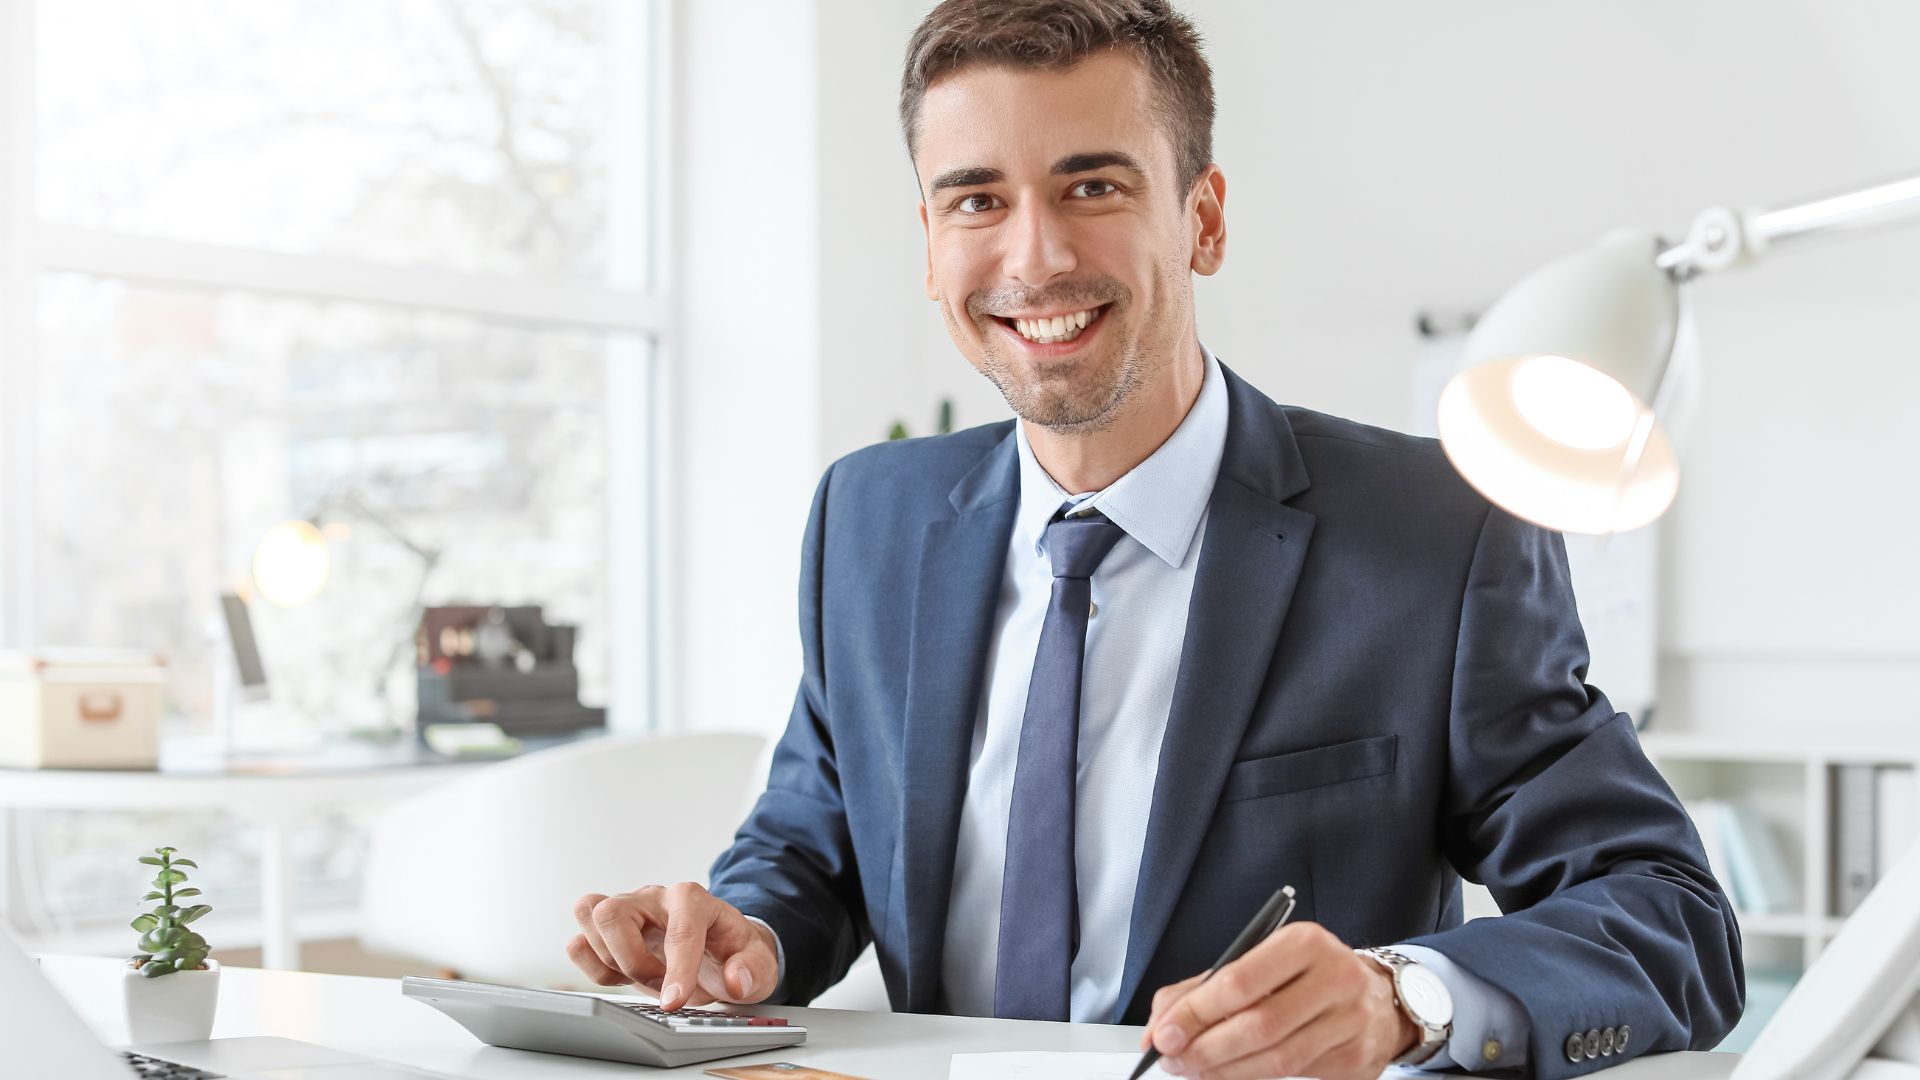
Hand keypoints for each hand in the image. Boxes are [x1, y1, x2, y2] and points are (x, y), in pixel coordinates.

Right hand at [567, 882, 778, 1010]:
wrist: (720, 951)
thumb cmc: (733, 952)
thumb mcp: (759, 963)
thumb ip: (754, 970)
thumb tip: (736, 980)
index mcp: (694, 899)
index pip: (679, 928)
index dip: (676, 968)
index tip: (674, 1001)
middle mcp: (655, 897)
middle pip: (612, 912)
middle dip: (631, 959)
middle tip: (657, 983)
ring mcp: (628, 909)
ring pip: (590, 916)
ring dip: (611, 959)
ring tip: (643, 977)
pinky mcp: (609, 929)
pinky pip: (581, 942)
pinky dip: (596, 967)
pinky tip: (624, 976)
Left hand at [1140, 922, 1419, 1079]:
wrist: (1375, 996)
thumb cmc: (1305, 975)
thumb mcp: (1260, 961)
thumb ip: (1205, 988)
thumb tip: (1161, 1025)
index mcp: (1304, 942)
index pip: (1239, 981)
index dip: (1195, 1013)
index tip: (1163, 1034)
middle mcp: (1335, 978)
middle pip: (1258, 1026)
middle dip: (1205, 1049)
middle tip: (1173, 1059)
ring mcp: (1351, 1021)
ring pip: (1277, 1060)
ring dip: (1225, 1071)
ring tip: (1195, 1069)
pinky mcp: (1357, 1058)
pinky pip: (1295, 1075)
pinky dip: (1253, 1077)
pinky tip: (1231, 1072)